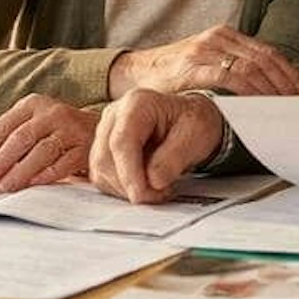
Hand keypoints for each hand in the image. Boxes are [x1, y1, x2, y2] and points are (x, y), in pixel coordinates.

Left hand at [0, 95, 96, 192]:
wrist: (102, 132)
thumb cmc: (59, 135)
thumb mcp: (34, 128)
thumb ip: (11, 145)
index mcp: (32, 105)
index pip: (1, 128)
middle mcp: (52, 112)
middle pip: (19, 139)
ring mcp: (72, 128)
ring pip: (41, 150)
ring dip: (20, 171)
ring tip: (4, 187)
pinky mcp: (87, 146)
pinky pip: (65, 162)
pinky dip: (48, 174)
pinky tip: (34, 185)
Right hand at [88, 89, 223, 203]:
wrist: (188, 121)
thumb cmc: (193, 123)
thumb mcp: (197, 135)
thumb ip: (174, 158)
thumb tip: (153, 181)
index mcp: (137, 103)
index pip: (121, 142)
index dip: (128, 173)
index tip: (141, 195)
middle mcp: (114, 115)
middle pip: (106, 158)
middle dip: (130, 185)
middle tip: (161, 193)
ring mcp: (105, 132)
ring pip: (101, 170)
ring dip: (126, 189)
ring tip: (157, 187)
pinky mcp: (103, 150)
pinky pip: (103, 176)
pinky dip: (122, 188)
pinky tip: (145, 184)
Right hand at [107, 25, 298, 98]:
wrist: (137, 72)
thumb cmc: (174, 74)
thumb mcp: (207, 63)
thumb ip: (233, 68)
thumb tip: (269, 87)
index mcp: (225, 35)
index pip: (267, 51)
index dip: (289, 72)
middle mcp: (217, 38)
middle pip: (264, 58)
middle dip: (285, 83)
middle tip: (298, 104)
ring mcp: (204, 50)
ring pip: (251, 66)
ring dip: (271, 88)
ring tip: (282, 107)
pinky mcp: (192, 67)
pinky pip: (228, 76)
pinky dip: (248, 90)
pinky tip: (257, 103)